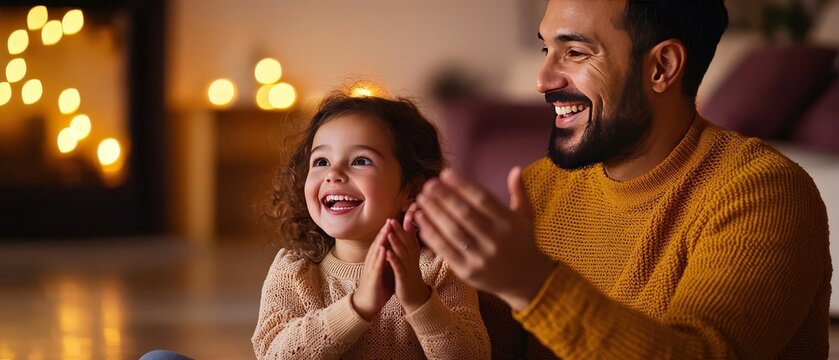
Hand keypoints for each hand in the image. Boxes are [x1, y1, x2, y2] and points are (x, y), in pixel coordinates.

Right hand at [352, 223, 394, 320]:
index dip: (387, 231)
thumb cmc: (377, 287)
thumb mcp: (385, 270)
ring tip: (387, 228)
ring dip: (381, 240)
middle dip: (384, 231)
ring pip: (376, 252)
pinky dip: (380, 257)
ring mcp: (371, 269)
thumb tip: (397, 249)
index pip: (382, 242)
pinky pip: (376, 266)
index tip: (395, 219)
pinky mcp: (372, 278)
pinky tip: (384, 249)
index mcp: (376, 259)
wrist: (366, 305)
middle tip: (391, 218)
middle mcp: (372, 261)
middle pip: (378, 243)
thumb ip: (390, 259)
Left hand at [385, 213, 431, 313]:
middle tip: (393, 219)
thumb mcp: (410, 255)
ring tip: (390, 232)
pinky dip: (393, 260)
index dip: (408, 223)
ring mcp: (409, 268)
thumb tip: (409, 223)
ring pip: (402, 253)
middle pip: (406, 242)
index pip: (411, 235)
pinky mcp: (403, 278)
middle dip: (399, 230)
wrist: (415, 296)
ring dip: (396, 242)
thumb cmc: (410, 273)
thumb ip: (408, 240)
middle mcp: (413, 258)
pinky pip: (398, 268)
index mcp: (413, 252)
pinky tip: (387, 253)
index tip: (407, 210)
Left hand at [414, 167, 553, 310]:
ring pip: (453, 231)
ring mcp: (481, 257)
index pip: (482, 199)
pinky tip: (421, 220)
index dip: (463, 185)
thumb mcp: (526, 218)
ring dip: (434, 213)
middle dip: (443, 197)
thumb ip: (519, 193)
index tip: (445, 173)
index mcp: (508, 223)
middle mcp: (495, 240)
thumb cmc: (523, 243)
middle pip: (464, 214)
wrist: (527, 281)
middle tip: (428, 184)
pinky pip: (446, 250)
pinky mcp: (468, 272)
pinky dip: (431, 234)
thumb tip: (515, 169)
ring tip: (421, 199)